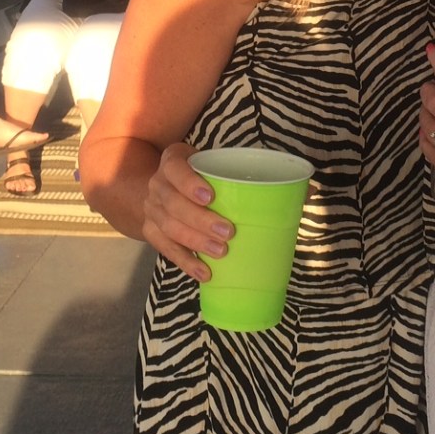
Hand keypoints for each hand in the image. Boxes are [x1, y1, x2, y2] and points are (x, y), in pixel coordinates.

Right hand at [140, 142, 231, 282]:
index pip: (176, 169)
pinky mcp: (150, 230)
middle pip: (173, 204)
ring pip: (169, 227)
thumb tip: (284, 192)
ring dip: (195, 242)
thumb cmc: (200, 174)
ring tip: (220, 252)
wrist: (166, 186)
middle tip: (228, 232)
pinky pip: (165, 248)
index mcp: (172, 161)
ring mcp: (151, 208)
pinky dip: (185, 262)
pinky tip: (204, 272)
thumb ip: (233, 173)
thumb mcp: (211, 163)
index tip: (211, 197)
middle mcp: (157, 184)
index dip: (190, 183)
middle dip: (200, 220)